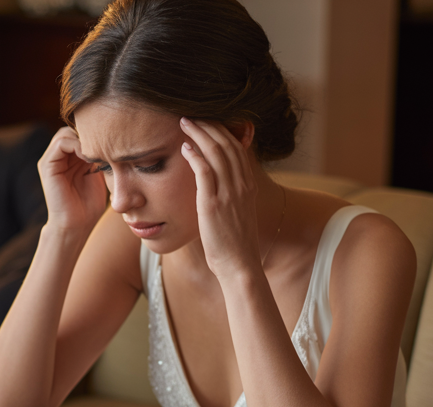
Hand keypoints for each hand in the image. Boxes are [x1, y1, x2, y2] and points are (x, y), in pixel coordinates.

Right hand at [37, 127, 108, 234]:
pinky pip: (60, 143)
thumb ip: (100, 156)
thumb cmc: (89, 205)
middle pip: (73, 129)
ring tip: (97, 154)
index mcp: (70, 158)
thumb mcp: (99, 175)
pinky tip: (89, 159)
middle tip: (105, 147)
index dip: (96, 135)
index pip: (81, 133)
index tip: (111, 145)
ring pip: (66, 133)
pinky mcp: (46, 165)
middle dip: (89, 135)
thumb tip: (112, 139)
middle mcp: (59, 156)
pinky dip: (77, 146)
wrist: (76, 225)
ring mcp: (51, 160)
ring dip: (84, 140)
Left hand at [178, 118, 261, 277]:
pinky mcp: (213, 204)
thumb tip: (215, 182)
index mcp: (248, 185)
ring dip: (199, 134)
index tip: (206, 121)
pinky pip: (205, 172)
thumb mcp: (237, 212)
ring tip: (184, 123)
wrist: (240, 265)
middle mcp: (242, 185)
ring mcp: (229, 194)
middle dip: (209, 126)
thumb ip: (230, 193)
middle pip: (227, 144)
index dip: (221, 131)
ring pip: (217, 153)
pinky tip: (184, 147)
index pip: (237, 147)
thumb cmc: (234, 243)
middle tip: (191, 116)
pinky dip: (195, 156)